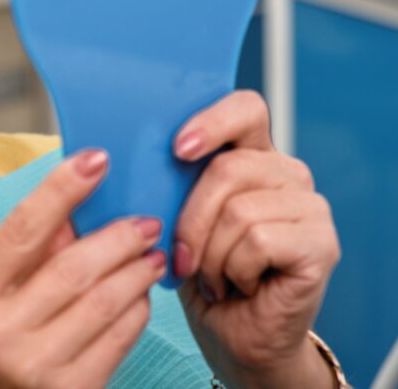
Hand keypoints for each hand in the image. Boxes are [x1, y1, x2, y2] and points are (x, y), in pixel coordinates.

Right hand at [0, 150, 165, 388]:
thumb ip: (17, 262)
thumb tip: (70, 212)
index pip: (21, 230)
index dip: (61, 189)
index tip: (95, 160)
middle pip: (72, 266)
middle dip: (117, 237)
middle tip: (144, 222)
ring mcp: (33, 367)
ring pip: (103, 302)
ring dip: (136, 271)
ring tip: (151, 255)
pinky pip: (117, 340)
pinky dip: (136, 311)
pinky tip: (140, 297)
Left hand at [173, 91, 340, 387]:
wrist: (232, 337)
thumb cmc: (200, 275)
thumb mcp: (173, 219)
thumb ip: (167, 182)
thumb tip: (124, 157)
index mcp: (250, 155)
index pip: (244, 109)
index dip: (212, 121)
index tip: (179, 149)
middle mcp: (286, 173)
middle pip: (227, 168)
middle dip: (190, 220)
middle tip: (184, 257)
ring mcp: (310, 206)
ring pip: (239, 210)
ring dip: (211, 255)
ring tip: (215, 276)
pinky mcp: (321, 243)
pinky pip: (259, 241)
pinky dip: (234, 270)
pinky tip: (240, 285)